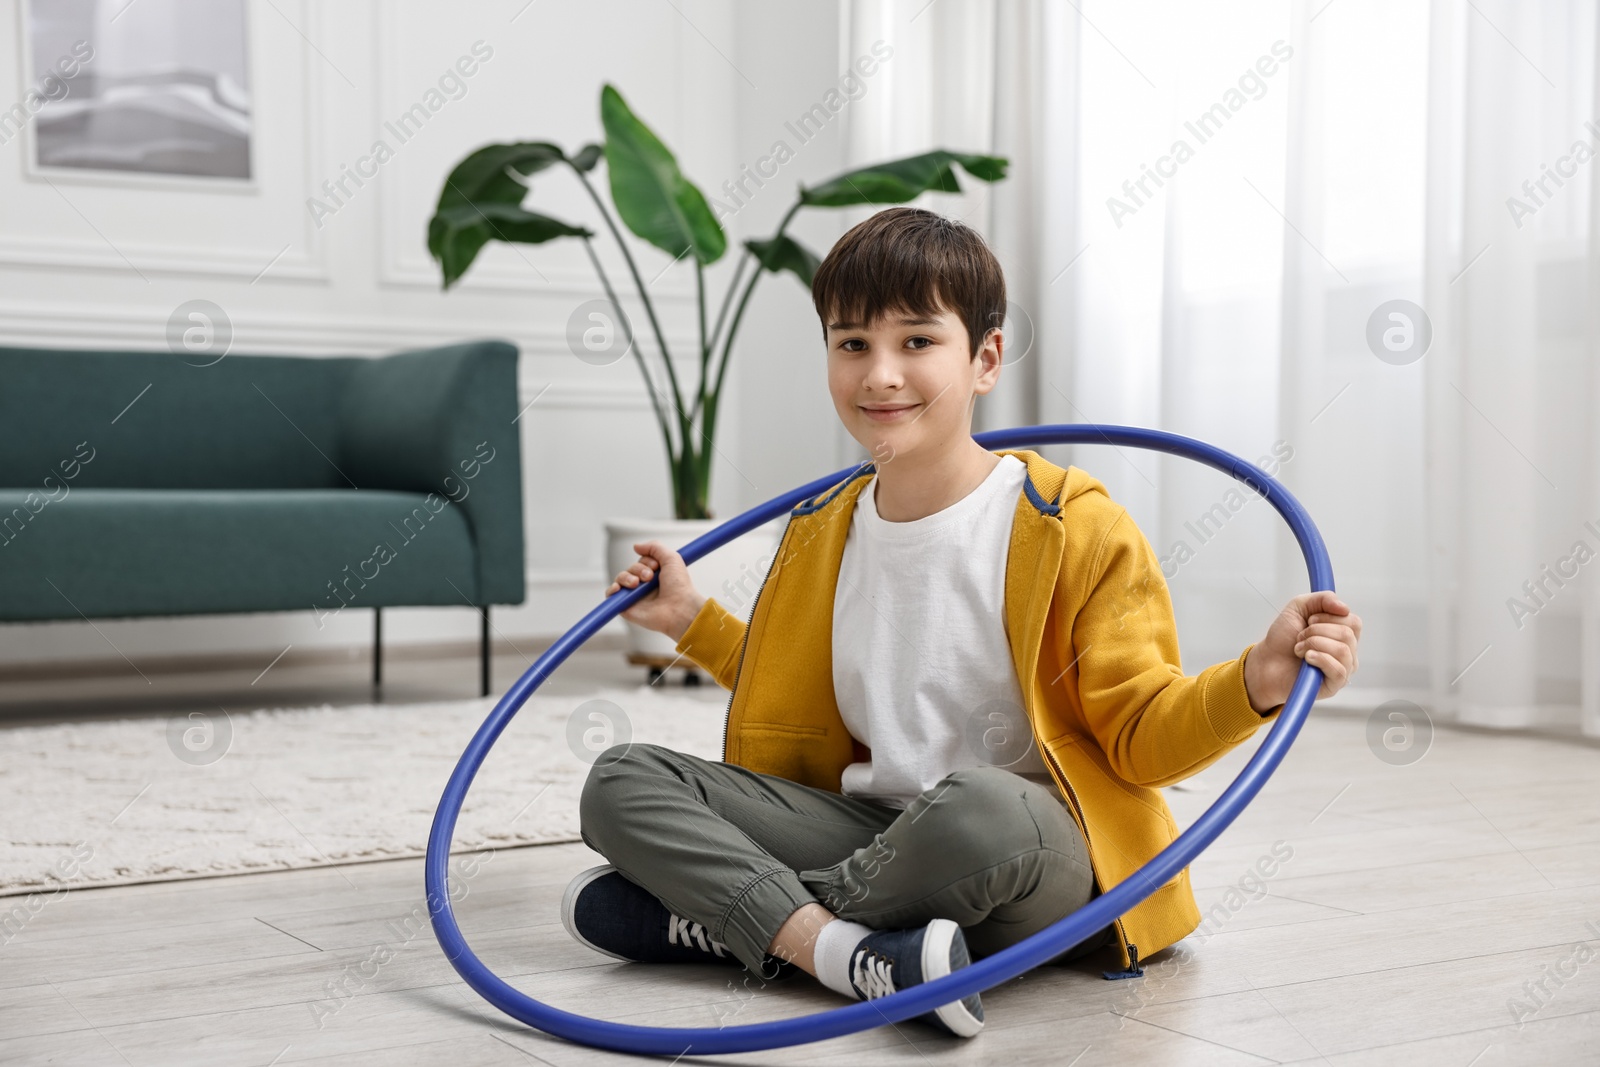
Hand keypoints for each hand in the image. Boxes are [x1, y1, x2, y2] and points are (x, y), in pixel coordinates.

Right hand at [605, 540, 705, 642]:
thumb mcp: (671, 558)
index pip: (641, 561)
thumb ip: (654, 547)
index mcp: (656, 575)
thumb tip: (636, 546)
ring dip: (626, 577)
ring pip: (620, 578)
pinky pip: (612, 595)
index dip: (646, 561)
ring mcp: (635, 596)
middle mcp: (645, 585)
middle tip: (650, 577)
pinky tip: (618, 588)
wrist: (679, 608)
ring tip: (636, 583)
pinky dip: (611, 590)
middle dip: (638, 568)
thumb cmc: (679, 586)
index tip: (656, 566)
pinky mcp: (627, 607)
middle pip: (630, 568)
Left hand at [1243, 591, 1361, 713]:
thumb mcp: (1299, 607)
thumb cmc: (1283, 638)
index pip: (1353, 622)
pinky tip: (1306, 658)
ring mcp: (1342, 669)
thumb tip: (1344, 608)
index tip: (1310, 620)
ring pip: (1342, 650)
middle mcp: (1347, 652)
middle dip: (1316, 631)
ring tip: (1299, 649)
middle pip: (1347, 635)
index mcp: (1343, 634)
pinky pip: (1339, 670)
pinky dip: (1320, 659)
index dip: (1330, 617)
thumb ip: (1322, 599)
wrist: (1266, 662)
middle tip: (1300, 637)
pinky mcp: (1334, 685)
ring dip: (1313, 644)